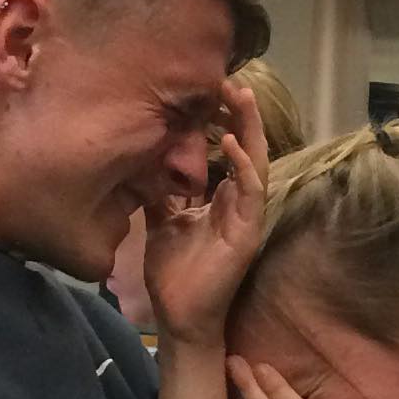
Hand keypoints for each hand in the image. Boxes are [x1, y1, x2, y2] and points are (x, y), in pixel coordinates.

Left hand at [141, 80, 267, 352]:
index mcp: (221, 200)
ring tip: (240, 96)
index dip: (225, 120)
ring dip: (250, 129)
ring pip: (256, 163)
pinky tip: (232, 142)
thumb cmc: (175, 276)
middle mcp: (239, 204)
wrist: (180, 318)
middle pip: (247, 148)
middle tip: (230, 80)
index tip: (212, 90)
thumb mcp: (161, 223)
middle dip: (241, 114)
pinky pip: (252, 193)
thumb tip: (142, 163)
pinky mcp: (248, 233)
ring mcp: (246, 217)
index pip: (229, 151)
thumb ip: (159, 194)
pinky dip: (243, 166)